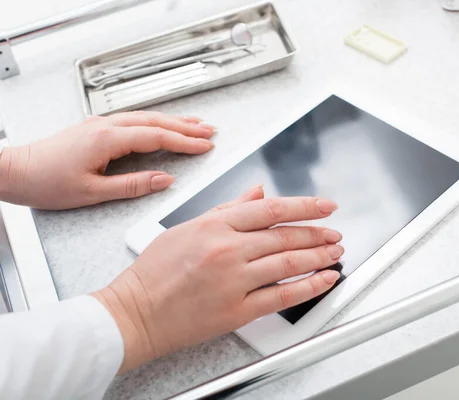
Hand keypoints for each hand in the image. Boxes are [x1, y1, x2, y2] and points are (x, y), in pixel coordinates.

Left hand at [0, 111, 214, 209]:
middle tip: (210, 132)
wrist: (15, 171)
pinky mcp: (96, 128)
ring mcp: (101, 124)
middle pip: (156, 122)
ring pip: (146, 117)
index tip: (205, 146)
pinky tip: (162, 124)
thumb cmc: (47, 182)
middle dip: (186, 127)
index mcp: (107, 139)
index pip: (157, 138)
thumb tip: (164, 180)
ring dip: (173, 120)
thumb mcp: (93, 192)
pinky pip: (134, 119)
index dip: (184, 142)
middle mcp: (106, 126)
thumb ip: (133, 185)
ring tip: (195, 124)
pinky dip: (155, 121)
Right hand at [92, 187, 342, 372]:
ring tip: (335, 253)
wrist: (134, 313)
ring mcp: (233, 280)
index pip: (272, 209)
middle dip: (317, 234)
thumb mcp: (187, 227)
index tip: (326, 206)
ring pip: (288, 263)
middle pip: (285, 236)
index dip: (305, 206)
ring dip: (319, 257)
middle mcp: (227, 250)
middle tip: (335, 233)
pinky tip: (324, 280)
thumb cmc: (154, 272)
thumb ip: (228, 209)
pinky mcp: (236, 310)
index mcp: (214, 225)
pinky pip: (281, 296)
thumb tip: (258, 192)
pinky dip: (309, 287)